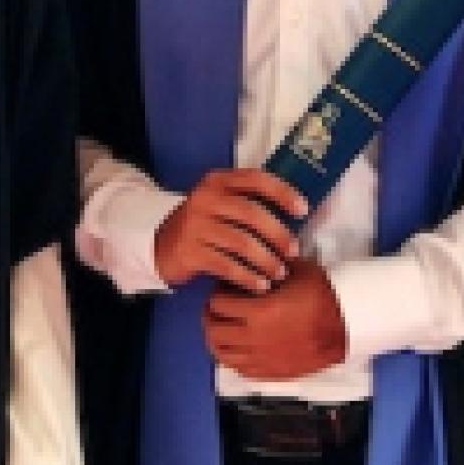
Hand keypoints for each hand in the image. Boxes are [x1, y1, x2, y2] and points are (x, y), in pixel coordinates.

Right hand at [153, 167, 307, 292]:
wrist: (160, 246)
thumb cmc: (202, 225)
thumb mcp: (219, 204)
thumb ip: (248, 201)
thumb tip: (295, 211)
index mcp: (217, 181)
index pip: (256, 179)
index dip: (283, 192)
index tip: (303, 210)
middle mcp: (205, 199)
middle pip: (252, 214)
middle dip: (278, 234)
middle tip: (294, 251)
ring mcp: (195, 225)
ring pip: (242, 243)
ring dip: (266, 260)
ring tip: (279, 273)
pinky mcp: (190, 252)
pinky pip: (228, 266)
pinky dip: (248, 277)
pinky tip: (260, 285)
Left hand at [203, 258, 346, 379]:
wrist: (348, 326)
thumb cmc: (325, 296)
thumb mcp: (296, 270)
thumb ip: (270, 265)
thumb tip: (253, 260)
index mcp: (258, 312)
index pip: (218, 304)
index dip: (217, 293)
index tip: (223, 289)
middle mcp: (255, 339)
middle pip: (213, 330)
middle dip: (211, 316)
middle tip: (216, 308)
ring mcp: (263, 359)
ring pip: (222, 354)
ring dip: (217, 339)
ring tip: (222, 328)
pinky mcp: (272, 373)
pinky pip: (240, 370)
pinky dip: (233, 358)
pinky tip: (238, 348)